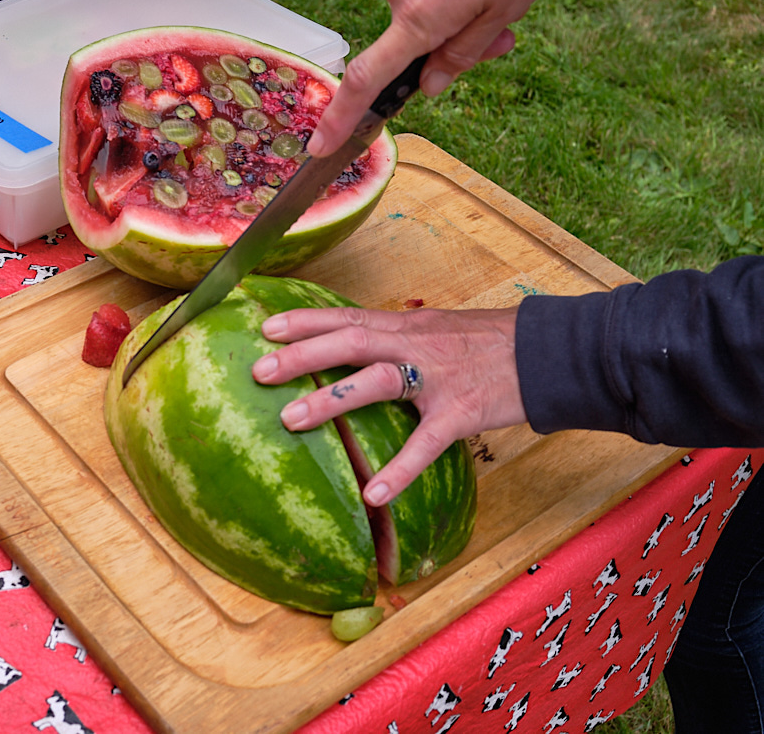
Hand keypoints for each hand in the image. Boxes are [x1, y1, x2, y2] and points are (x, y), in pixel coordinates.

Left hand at [250, 304, 527, 504]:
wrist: (550, 352)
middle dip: (303, 355)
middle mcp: (416, 344)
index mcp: (407, 326)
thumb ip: (397, 338)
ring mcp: (438, 378)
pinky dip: (399, 469)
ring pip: (377, 381)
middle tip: (259, 370)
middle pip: (351, 340)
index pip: (348, 316)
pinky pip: (425, 444)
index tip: (266, 326)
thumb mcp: (438, 330)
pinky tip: (372, 494)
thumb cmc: (490, 344)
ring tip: (289, 419)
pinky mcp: (462, 412)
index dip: (306, 320)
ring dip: (330, 400)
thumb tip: (354, 346)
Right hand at [308, 0, 553, 155]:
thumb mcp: (499, 16)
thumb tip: (429, 86)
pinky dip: (452, 4)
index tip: (321, 144)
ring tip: (501, 6)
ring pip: (423, 24)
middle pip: (410, 50)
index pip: (367, 78)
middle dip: (451, 54)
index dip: (342, 117)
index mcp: (418, 20)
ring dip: (457, 27)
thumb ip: (460, 56)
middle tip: (499, 42)